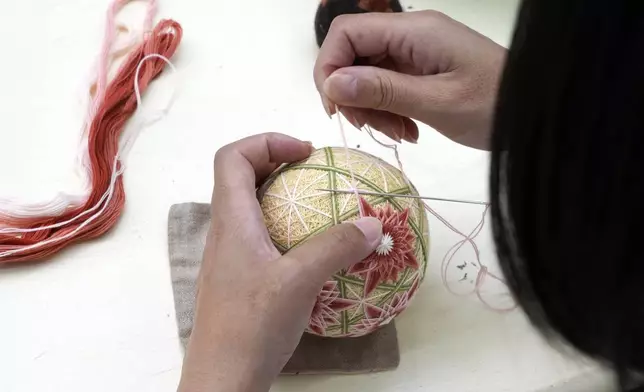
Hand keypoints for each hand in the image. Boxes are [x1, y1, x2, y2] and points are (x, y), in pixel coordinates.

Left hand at [177, 133, 382, 391]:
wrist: (223, 379)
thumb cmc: (252, 326)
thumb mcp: (299, 282)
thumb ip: (335, 247)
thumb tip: (373, 224)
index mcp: (231, 220)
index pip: (232, 156)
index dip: (266, 141)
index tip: (306, 153)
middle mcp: (225, 232)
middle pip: (241, 177)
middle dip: (280, 163)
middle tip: (317, 173)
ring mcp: (231, 257)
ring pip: (252, 208)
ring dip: (284, 197)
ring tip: (321, 208)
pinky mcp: (241, 279)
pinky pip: (262, 237)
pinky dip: (287, 229)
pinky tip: (314, 252)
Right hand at [313, 10, 506, 149]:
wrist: (538, 112)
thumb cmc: (495, 106)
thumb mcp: (437, 103)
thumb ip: (383, 90)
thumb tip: (331, 84)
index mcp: (414, 31)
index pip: (347, 32)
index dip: (329, 66)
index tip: (336, 107)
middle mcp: (411, 34)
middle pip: (354, 54)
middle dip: (352, 94)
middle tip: (369, 129)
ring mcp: (417, 52)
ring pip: (368, 73)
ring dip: (372, 107)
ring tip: (398, 134)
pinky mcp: (423, 69)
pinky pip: (389, 85)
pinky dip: (388, 110)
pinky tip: (408, 131)